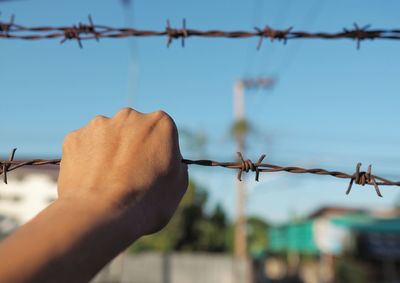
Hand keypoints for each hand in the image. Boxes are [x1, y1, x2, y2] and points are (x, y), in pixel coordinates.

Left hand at [58, 108, 187, 235]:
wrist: (100, 215)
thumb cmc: (146, 203)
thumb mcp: (178, 185)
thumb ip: (176, 164)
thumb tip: (169, 161)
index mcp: (161, 123)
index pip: (162, 132)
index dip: (159, 152)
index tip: (154, 170)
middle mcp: (130, 116)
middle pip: (134, 129)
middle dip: (133, 146)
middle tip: (130, 176)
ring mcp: (100, 124)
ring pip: (108, 136)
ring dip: (110, 151)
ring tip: (108, 182)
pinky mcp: (75, 137)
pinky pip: (85, 146)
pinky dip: (88, 159)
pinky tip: (91, 181)